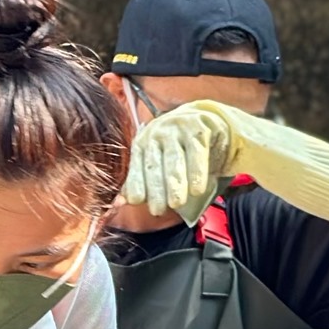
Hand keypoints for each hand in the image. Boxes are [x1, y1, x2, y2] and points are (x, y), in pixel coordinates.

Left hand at [123, 100, 234, 222]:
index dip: (136, 183)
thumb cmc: (178, 147)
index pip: (136, 166)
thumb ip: (141, 181)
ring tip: (176, 204)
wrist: (206, 119)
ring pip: (175, 159)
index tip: (136, 201)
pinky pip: (197, 153)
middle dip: (155, 189)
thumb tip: (122, 202)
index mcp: (143, 143)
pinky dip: (197, 173)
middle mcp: (157, 134)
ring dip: (175, 184)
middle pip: (154, 164)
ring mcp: (178, 129)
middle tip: (157, 210)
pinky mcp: (199, 128)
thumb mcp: (157, 160)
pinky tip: (197, 190)